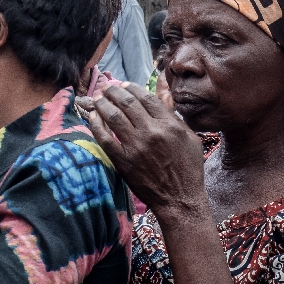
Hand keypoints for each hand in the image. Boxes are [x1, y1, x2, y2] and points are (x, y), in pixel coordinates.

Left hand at [88, 82, 205, 213]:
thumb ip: (174, 114)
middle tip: (107, 87)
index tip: (124, 85)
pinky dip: (97, 125)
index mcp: (169, 125)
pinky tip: (93, 117)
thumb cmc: (188, 168)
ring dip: (103, 104)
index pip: (146, 98)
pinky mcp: (123, 161)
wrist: (180, 198)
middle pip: (127, 103)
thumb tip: (164, 90)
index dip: (132, 88)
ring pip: (113, 117)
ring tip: (98, 98)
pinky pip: (105, 138)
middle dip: (114, 91)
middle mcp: (152, 132)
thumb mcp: (190, 137)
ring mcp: (136, 146)